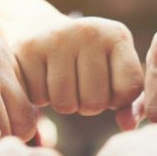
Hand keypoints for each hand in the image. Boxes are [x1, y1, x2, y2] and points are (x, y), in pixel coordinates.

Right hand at [7, 13, 142, 116]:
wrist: (39, 28)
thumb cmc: (85, 59)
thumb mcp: (113, 72)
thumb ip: (128, 102)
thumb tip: (128, 127)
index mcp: (117, 35)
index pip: (128, 92)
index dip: (116, 100)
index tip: (106, 84)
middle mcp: (89, 31)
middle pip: (94, 102)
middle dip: (87, 104)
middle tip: (79, 84)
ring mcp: (57, 38)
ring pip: (65, 104)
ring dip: (63, 103)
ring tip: (61, 81)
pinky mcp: (28, 48)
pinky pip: (38, 98)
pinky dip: (39, 97)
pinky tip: (41, 76)